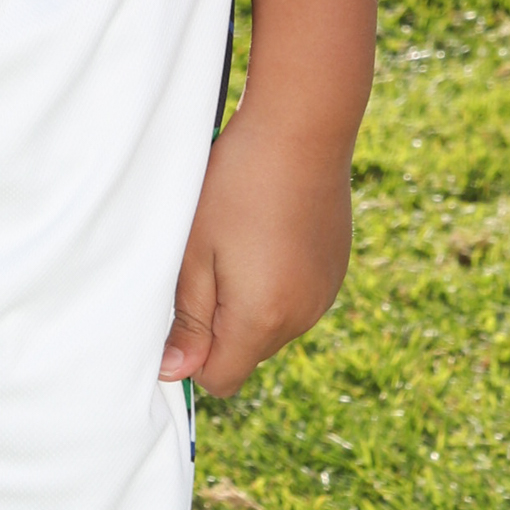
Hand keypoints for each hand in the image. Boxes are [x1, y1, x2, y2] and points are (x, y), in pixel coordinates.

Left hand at [159, 103, 353, 395]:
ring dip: (250, 302)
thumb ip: (187, 318)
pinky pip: (298, 299)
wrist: (301, 129)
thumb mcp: (196, 250)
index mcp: (262, 318)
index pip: (220, 380)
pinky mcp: (335, 271)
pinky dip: (278, 281)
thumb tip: (174, 373)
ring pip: (273, 325)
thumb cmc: (237, 185)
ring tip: (240, 238)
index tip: (183, 304)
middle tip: (209, 257)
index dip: (193, 353)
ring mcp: (324, 295)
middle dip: (220, 323)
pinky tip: (268, 231)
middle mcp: (301, 318)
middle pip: (246, 353)